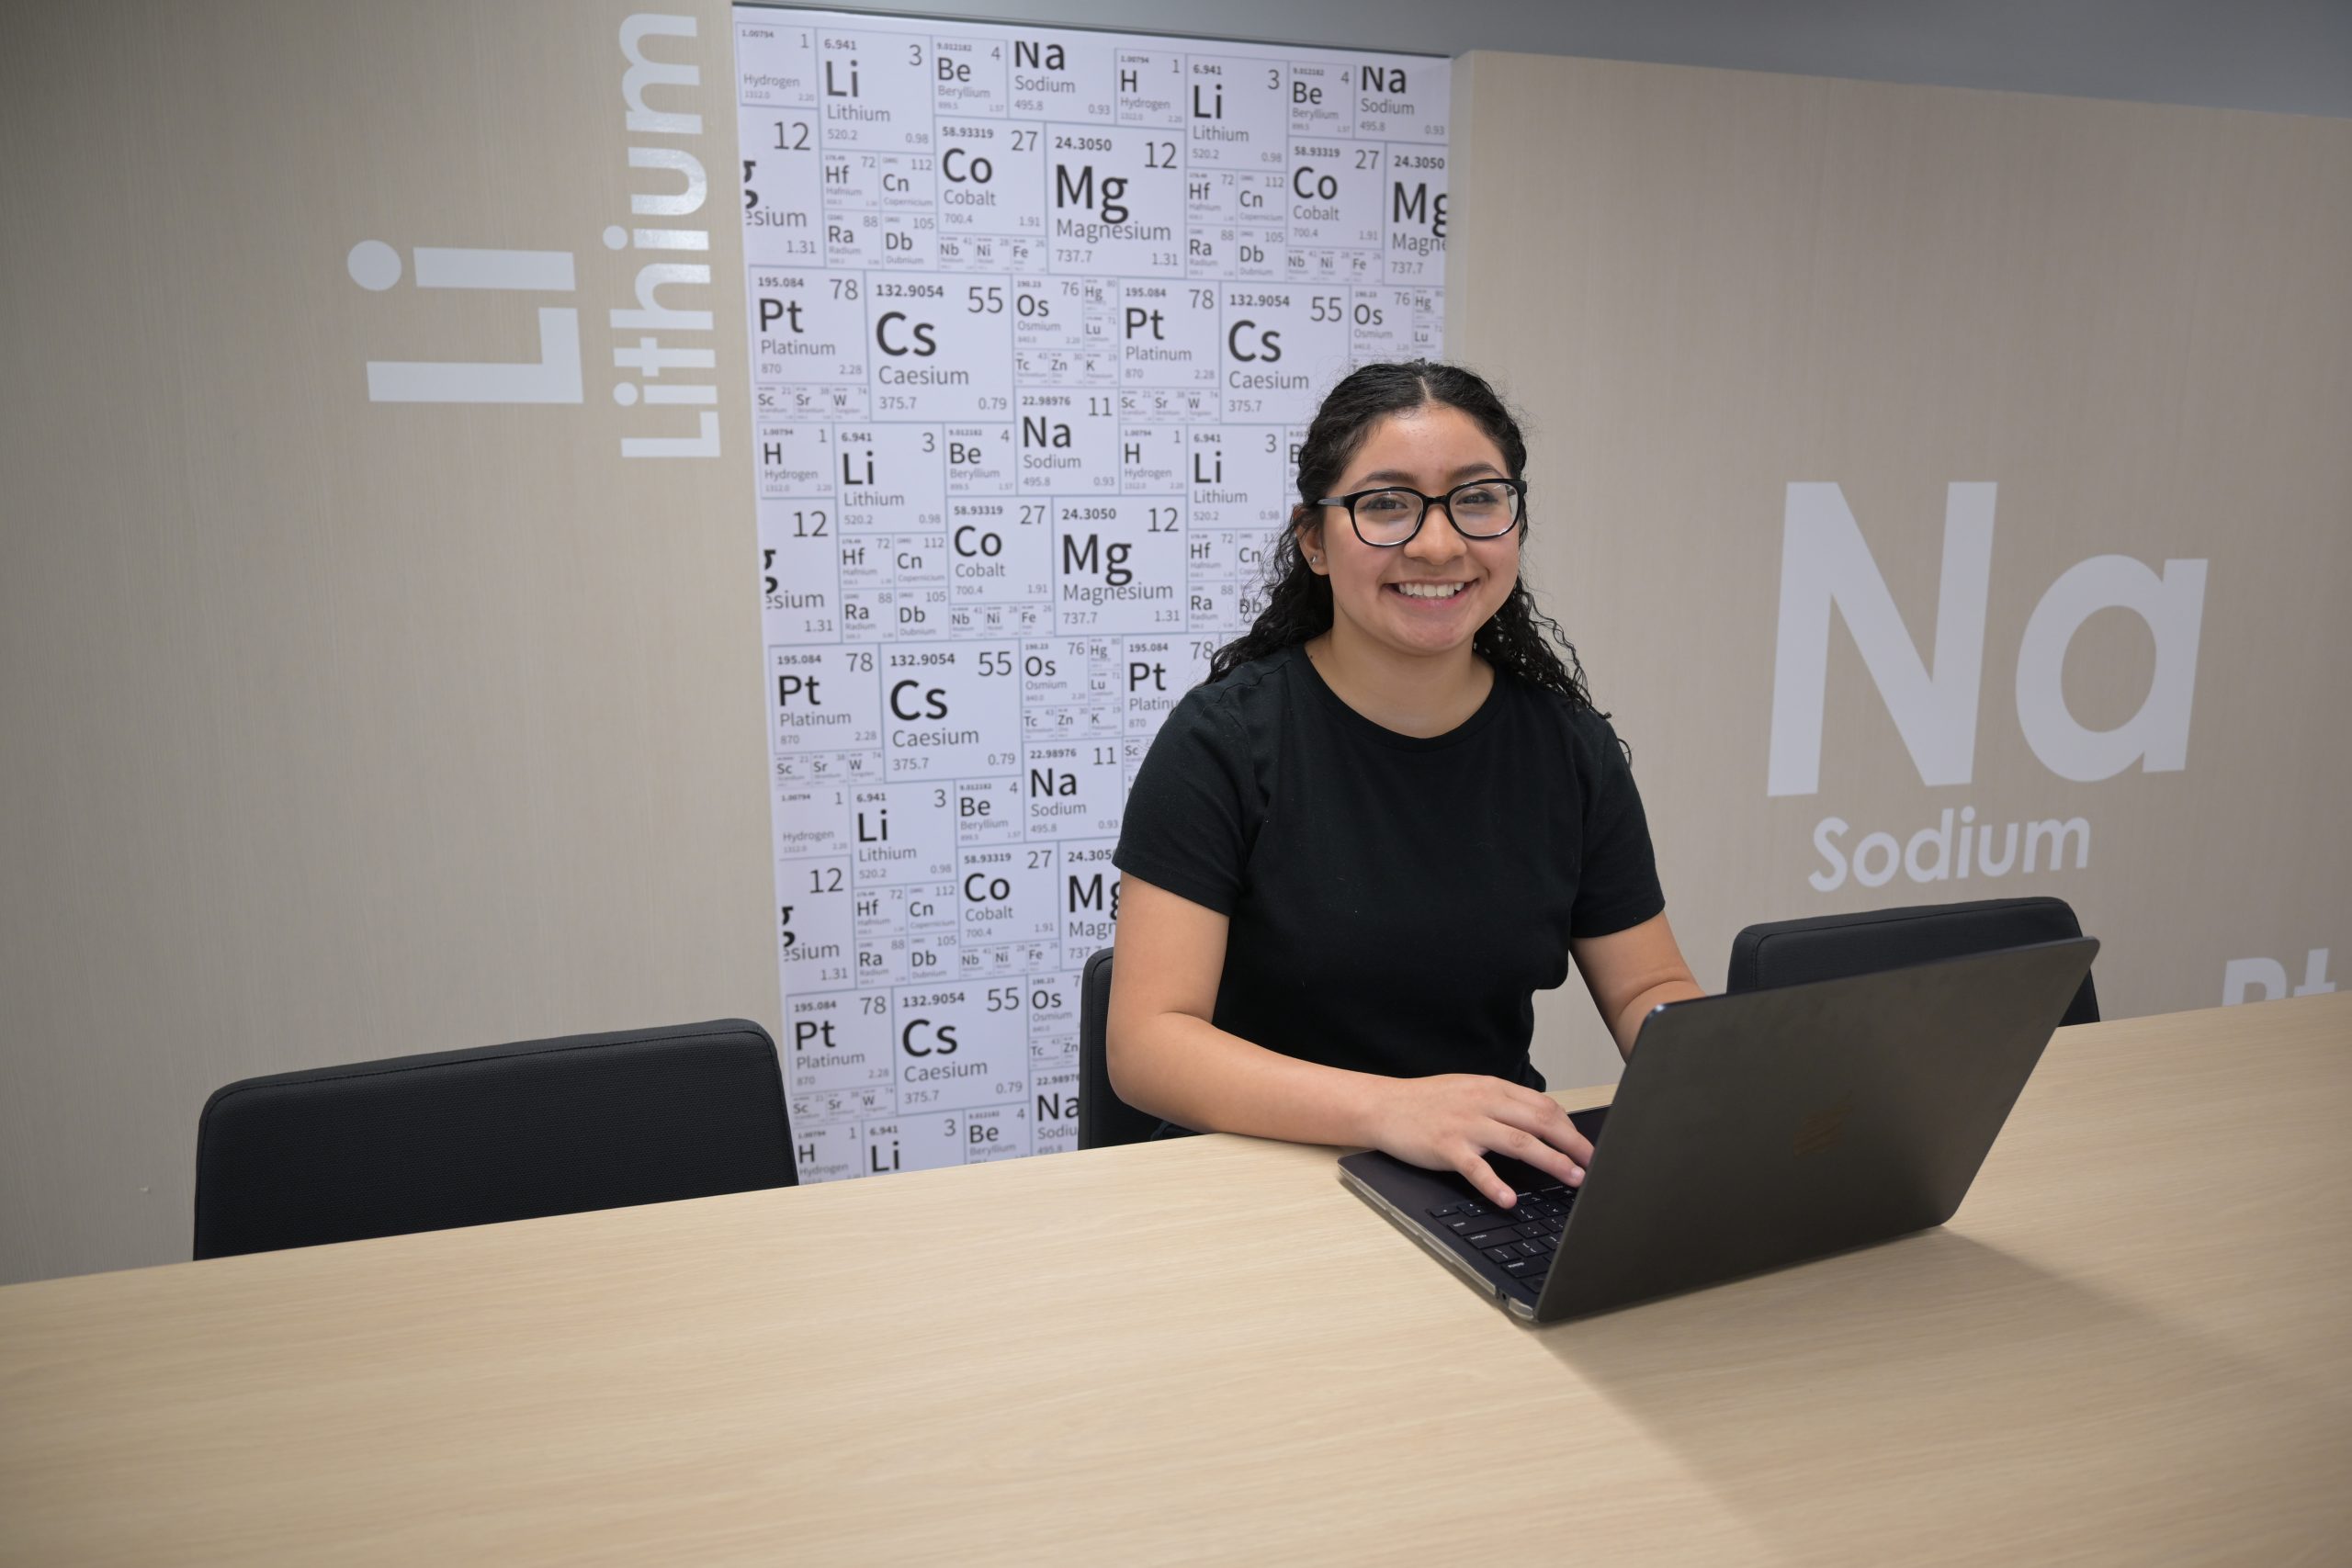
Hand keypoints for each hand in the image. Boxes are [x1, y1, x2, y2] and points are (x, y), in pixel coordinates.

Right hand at [1365, 1074, 1592, 1207]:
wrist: (1384, 1105)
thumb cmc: (1427, 1102)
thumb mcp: (1469, 1092)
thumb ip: (1501, 1104)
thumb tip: (1539, 1124)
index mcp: (1492, 1088)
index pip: (1543, 1105)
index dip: (1571, 1128)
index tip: (1588, 1147)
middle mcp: (1483, 1103)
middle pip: (1540, 1121)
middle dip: (1572, 1144)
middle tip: (1593, 1164)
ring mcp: (1465, 1125)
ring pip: (1519, 1142)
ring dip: (1551, 1161)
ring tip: (1573, 1177)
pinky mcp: (1446, 1147)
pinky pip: (1476, 1168)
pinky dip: (1495, 1185)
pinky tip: (1510, 1200)